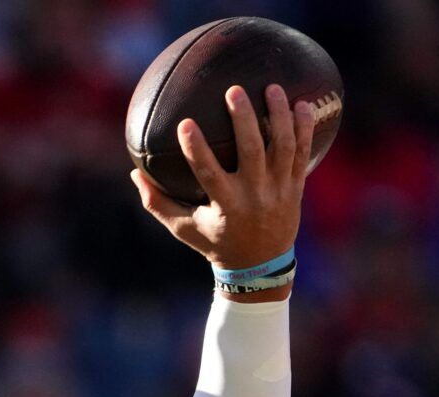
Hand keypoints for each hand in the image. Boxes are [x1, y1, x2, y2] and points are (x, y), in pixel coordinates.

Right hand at [132, 83, 314, 274]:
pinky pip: (304, 153)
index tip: (185, 123)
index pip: (208, 172)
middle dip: (244, 119)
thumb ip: (158, 203)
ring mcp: (278, 190)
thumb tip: (134, 174)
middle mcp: (254, 195)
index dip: (196, 148)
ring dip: (279, 115)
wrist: (260, 266)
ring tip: (272, 88)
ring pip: (283, 147)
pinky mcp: (296, 187)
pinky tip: (302, 103)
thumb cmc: (216, 242)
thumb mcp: (183, 228)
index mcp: (225, 205)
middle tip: (234, 91)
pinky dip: (304, 128)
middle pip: (252, 151)